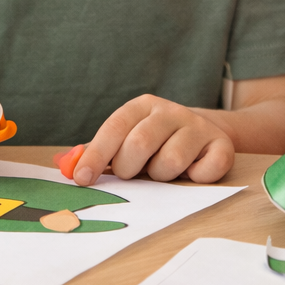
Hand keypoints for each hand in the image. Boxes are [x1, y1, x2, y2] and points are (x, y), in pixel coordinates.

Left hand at [71, 95, 233, 184]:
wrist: (206, 135)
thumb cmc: (156, 144)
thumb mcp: (126, 141)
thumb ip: (97, 153)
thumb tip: (63, 166)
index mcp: (142, 106)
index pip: (115, 127)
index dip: (96, 154)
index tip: (82, 179)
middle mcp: (170, 111)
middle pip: (140, 143)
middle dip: (129, 168)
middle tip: (133, 174)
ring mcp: (198, 126)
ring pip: (171, 160)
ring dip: (162, 176)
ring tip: (165, 170)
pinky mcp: (221, 145)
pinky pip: (204, 172)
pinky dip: (195, 178)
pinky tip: (192, 171)